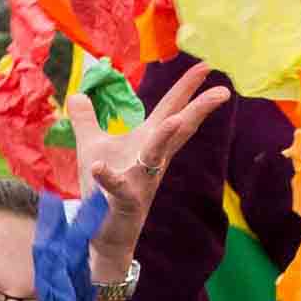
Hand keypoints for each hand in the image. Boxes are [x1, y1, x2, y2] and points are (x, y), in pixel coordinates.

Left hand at [73, 70, 231, 264]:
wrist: (103, 234)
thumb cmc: (102, 191)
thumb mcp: (91, 148)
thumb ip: (86, 121)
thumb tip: (77, 94)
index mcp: (147, 144)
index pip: (171, 111)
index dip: (187, 90)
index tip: (207, 66)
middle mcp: (151, 161)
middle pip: (178, 130)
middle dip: (198, 110)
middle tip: (223, 91)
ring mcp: (142, 182)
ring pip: (156, 158)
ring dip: (165, 139)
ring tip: (175, 120)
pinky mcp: (125, 203)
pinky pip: (118, 189)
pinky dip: (108, 177)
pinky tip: (98, 167)